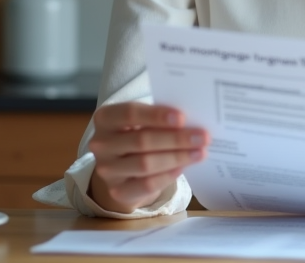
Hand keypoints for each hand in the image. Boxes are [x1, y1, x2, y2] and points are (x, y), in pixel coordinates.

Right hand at [87, 102, 208, 213]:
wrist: (122, 166)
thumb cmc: (137, 133)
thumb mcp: (141, 120)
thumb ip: (159, 118)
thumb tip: (192, 120)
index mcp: (105, 117)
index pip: (130, 113)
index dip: (156, 115)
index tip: (183, 117)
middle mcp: (100, 143)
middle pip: (142, 140)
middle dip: (176, 139)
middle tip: (203, 137)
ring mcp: (106, 169)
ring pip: (145, 164)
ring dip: (177, 157)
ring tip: (200, 152)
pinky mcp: (117, 191)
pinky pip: (146, 184)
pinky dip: (168, 175)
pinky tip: (184, 167)